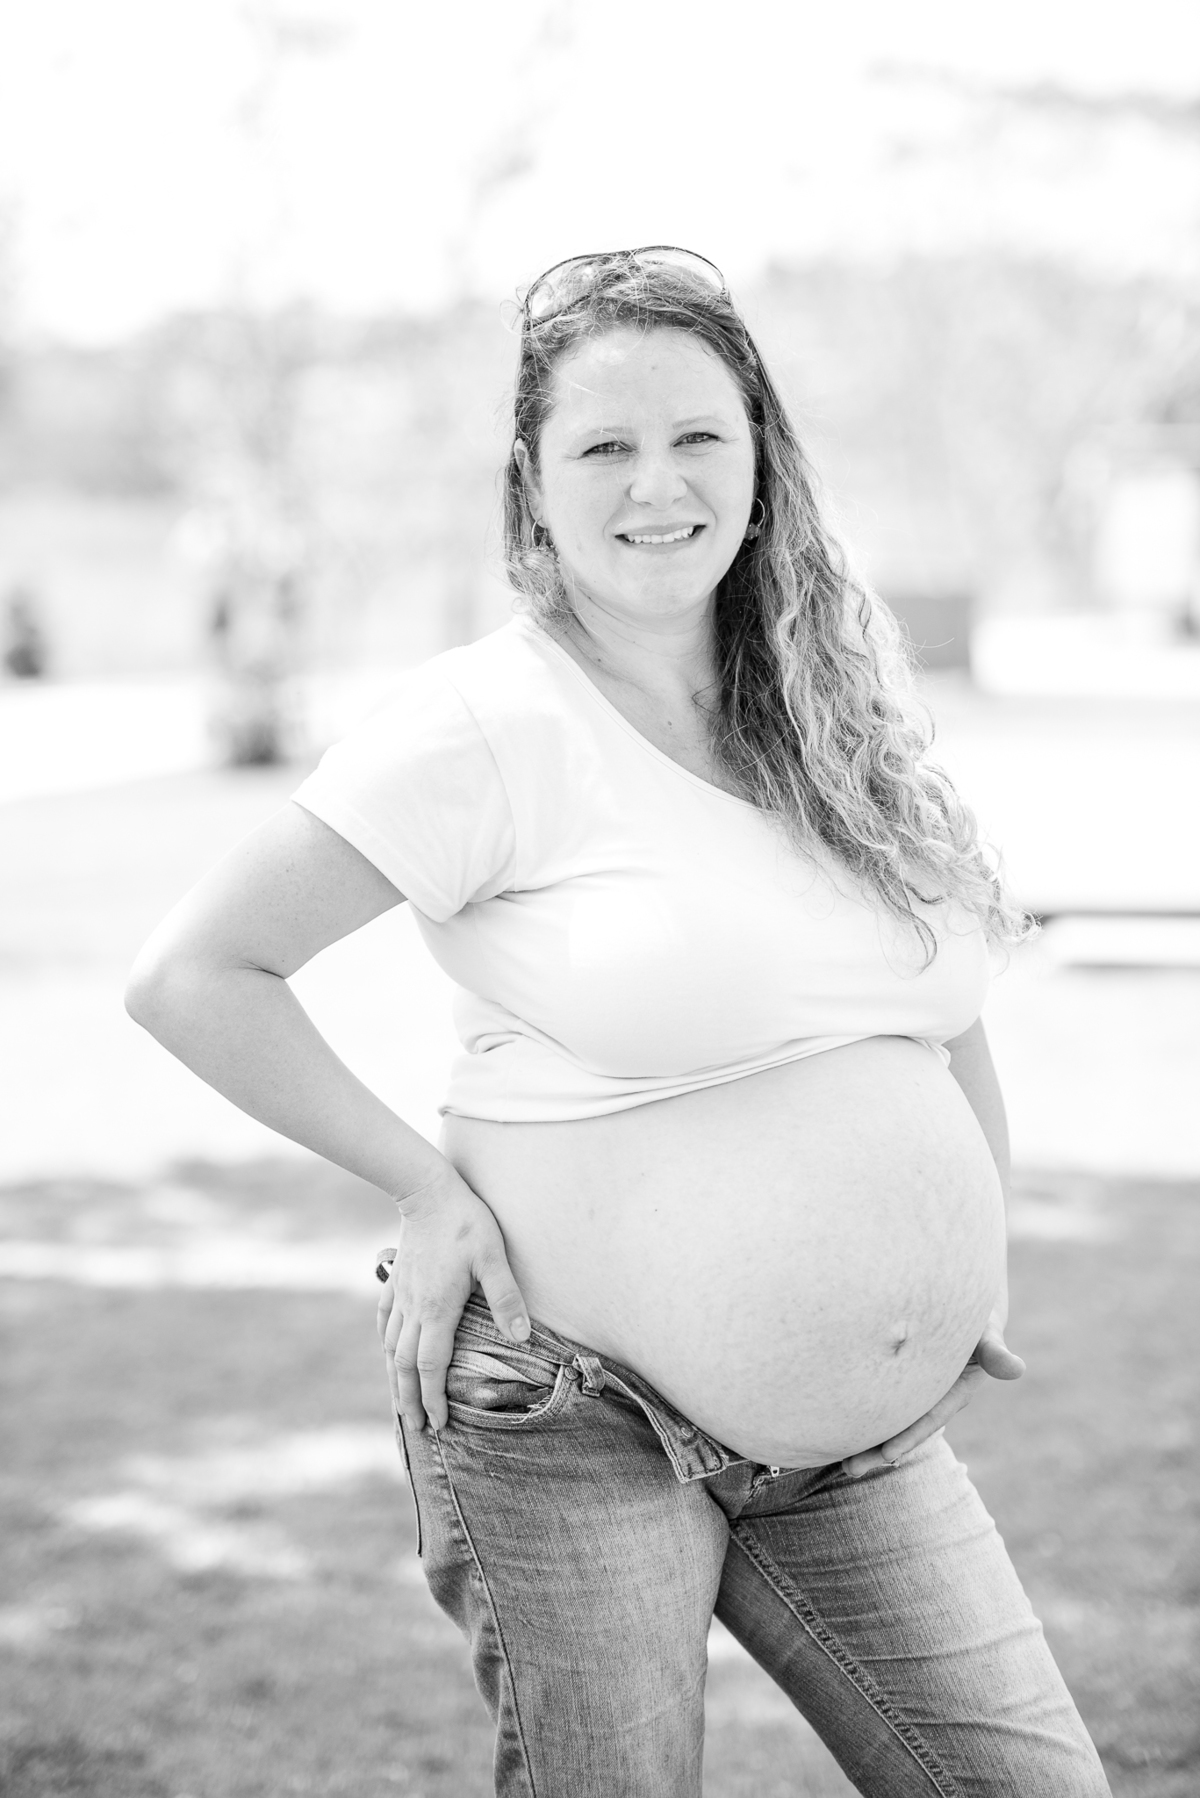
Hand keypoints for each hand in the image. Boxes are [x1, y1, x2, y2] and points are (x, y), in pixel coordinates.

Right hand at [375, 1171, 529, 1434]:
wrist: (427, 1191)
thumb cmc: (465, 1222)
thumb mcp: (493, 1257)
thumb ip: (506, 1296)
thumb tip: (522, 1336)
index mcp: (437, 1309)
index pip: (431, 1366)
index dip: (434, 1398)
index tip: (439, 1424)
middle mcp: (413, 1308)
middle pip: (404, 1366)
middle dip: (410, 1400)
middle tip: (418, 1428)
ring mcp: (400, 1294)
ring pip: (390, 1347)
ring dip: (395, 1379)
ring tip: (400, 1403)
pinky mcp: (396, 1280)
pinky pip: (384, 1320)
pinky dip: (385, 1342)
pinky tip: (386, 1350)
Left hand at [841, 1308, 1024, 1479]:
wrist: (961, 1307)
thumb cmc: (976, 1317)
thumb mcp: (986, 1333)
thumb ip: (994, 1351)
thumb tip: (1017, 1368)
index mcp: (954, 1391)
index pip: (928, 1417)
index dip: (909, 1435)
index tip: (888, 1454)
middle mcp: (933, 1398)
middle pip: (902, 1427)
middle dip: (878, 1449)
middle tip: (850, 1468)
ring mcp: (916, 1393)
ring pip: (888, 1419)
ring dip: (866, 1441)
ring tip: (840, 1464)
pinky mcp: (901, 1384)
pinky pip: (880, 1402)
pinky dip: (861, 1416)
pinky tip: (835, 1430)